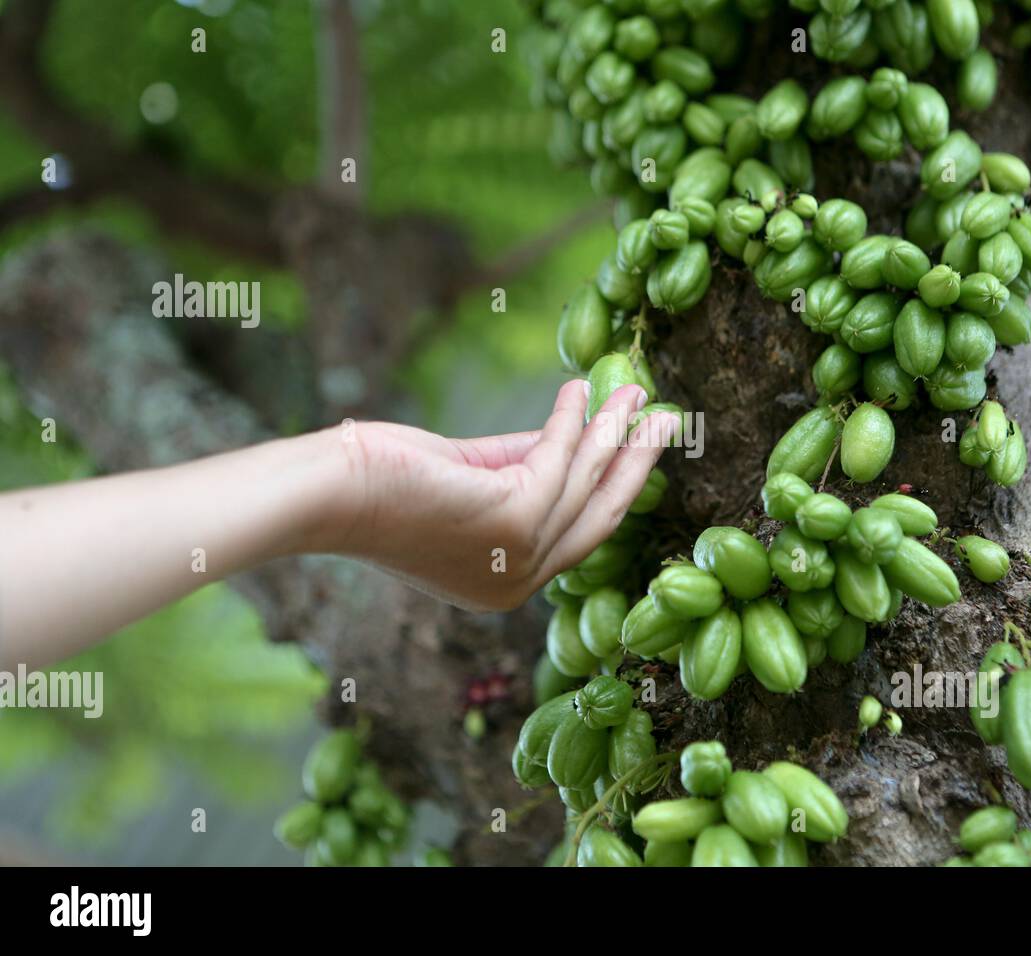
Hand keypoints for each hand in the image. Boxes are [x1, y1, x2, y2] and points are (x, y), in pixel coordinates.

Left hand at [330, 379, 675, 610]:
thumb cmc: (381, 483)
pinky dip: (572, 422)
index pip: (575, 535)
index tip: (635, 446)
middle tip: (665, 420)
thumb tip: (575, 430)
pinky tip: (577, 390)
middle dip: (635, 466)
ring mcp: (516, 558)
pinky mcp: (509, 521)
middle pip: (598, 518)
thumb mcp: (468, 478)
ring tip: (633, 392)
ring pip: (584, 488)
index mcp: (503, 583)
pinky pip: (557, 461)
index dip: (612, 487)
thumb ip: (521, 463)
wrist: (327, 491)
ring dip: (614, 435)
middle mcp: (516, 583)